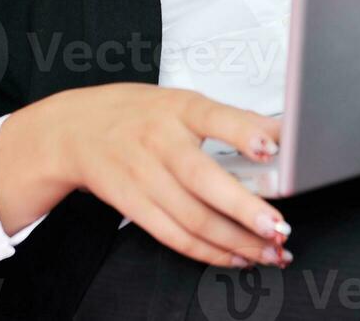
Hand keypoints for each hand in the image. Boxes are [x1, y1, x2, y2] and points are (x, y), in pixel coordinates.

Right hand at [46, 82, 291, 268]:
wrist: (74, 129)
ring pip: (193, 217)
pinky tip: (236, 257)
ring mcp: (143, 175)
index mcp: (178, 107)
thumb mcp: (181, 101)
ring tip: (269, 251)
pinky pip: (174, 236)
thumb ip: (231, 120)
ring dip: (236, 241)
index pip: (215, 117)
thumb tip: (285, 135)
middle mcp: (160, 140)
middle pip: (203, 179)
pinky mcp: (132, 205)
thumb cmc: (138, 113)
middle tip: (278, 227)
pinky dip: (209, 252)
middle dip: (244, 208)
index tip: (272, 149)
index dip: (244, 132)